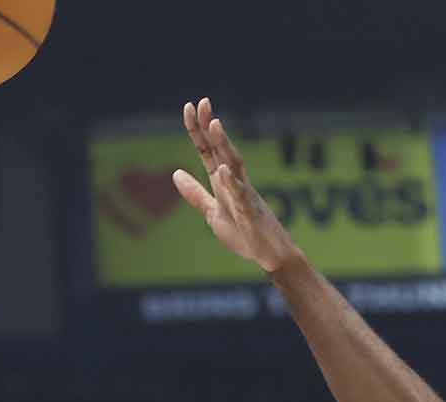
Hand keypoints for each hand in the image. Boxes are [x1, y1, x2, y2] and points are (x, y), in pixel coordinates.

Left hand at [172, 97, 299, 273]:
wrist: (269, 254)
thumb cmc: (244, 233)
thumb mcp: (212, 212)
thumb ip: (195, 193)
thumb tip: (176, 173)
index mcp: (223, 182)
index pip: (207, 151)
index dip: (197, 131)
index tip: (189, 107)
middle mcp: (235, 182)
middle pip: (221, 150)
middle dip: (211, 127)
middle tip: (203, 102)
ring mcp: (245, 195)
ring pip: (234, 165)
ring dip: (224, 145)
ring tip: (214, 124)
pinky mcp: (251, 213)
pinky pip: (242, 196)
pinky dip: (233, 183)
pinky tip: (223, 170)